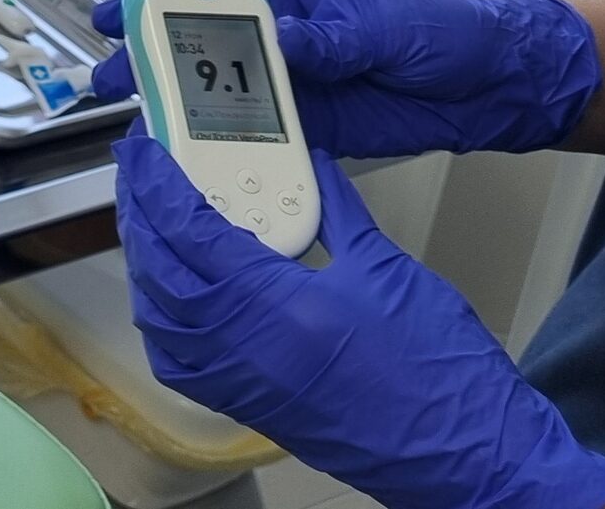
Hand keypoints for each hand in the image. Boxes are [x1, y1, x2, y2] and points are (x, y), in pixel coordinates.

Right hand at [92, 0, 601, 157]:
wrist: (493, 89)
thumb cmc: (447, 35)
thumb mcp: (390, 28)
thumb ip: (334, 38)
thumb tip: (282, 41)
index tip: (119, 12)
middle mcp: (283, 35)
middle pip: (201, 44)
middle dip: (150, 58)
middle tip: (107, 80)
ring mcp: (291, 82)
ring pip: (218, 92)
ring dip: (178, 107)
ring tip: (135, 123)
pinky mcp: (306, 125)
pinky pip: (252, 134)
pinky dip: (221, 146)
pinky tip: (189, 157)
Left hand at [112, 128, 604, 508]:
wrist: (465, 454)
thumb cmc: (437, 368)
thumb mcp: (385, 268)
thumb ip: (338, 211)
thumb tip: (313, 164)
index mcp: (273, 304)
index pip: (188, 231)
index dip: (156, 185)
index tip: (142, 150)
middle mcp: (240, 347)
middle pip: (158, 270)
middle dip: (140, 216)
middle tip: (139, 176)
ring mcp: (238, 383)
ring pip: (158, 318)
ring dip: (146, 266)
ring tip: (153, 223)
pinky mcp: (246, 407)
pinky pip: (178, 361)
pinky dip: (162, 322)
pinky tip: (174, 295)